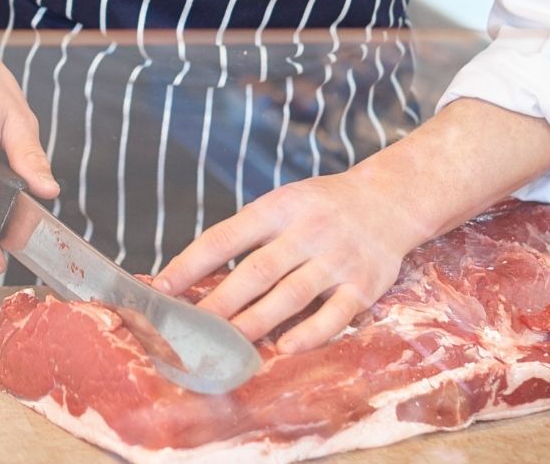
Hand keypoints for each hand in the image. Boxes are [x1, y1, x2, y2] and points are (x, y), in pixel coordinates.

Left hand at [154, 165, 431, 353]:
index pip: (225, 237)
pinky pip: (335, 315)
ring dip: (256, 322)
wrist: (389, 201)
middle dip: (219, 302)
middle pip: (256, 271)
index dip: (190, 263)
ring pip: (291, 295)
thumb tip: (192, 274)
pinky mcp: (365, 285)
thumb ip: (245, 236)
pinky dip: (310, 334)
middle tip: (190, 330)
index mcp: (278, 208)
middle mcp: (307, 231)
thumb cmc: (320, 208)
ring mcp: (337, 259)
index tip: (160, 287)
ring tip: (227, 344)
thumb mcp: (281, 205)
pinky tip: (284, 348)